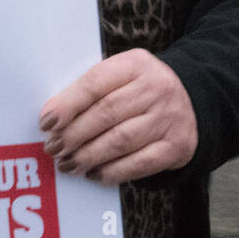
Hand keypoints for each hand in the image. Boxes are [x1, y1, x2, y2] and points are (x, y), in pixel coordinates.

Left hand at [38, 49, 196, 183]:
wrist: (192, 100)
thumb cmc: (141, 89)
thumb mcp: (122, 74)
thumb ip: (93, 89)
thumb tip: (54, 118)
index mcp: (136, 63)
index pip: (96, 82)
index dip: (68, 104)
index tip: (46, 122)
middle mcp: (156, 87)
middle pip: (106, 113)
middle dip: (74, 134)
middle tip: (53, 147)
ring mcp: (169, 117)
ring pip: (121, 140)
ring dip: (88, 156)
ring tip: (68, 163)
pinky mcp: (177, 146)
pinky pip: (139, 164)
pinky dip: (112, 172)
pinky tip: (94, 174)